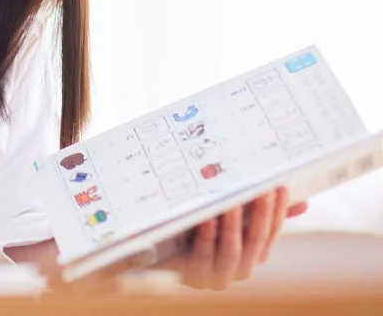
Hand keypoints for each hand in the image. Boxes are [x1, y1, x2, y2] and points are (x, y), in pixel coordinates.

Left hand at [170, 188, 307, 289]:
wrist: (162, 255)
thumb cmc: (199, 233)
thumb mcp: (229, 219)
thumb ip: (259, 212)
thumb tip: (302, 202)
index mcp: (253, 254)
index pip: (272, 232)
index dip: (278, 211)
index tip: (280, 187)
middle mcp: (241, 268)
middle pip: (256, 240)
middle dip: (260, 215)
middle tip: (261, 190)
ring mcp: (219, 276)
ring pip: (232, 250)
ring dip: (233, 225)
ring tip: (232, 203)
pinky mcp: (195, 277)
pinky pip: (203, 256)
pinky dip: (207, 236)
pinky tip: (206, 218)